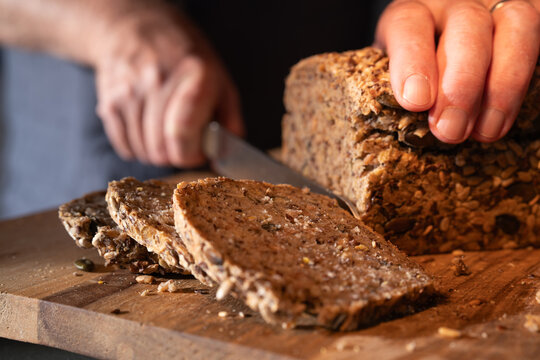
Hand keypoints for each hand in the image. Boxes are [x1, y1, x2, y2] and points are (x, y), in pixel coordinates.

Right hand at [94, 5, 243, 166]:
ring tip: (167, 134)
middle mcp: (157, 81)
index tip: (200, 151)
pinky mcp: (109, 102)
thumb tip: (224, 156)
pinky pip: (125, 146)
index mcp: (194, 75)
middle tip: (185, 143)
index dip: (193, 154)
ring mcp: (129, 92)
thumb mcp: (219, 79)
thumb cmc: (185, 59)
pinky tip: (148, 131)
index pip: (182, 134)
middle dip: (177, 156)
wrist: (135, 28)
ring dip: (157, 153)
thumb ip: (229, 119)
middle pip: (161, 149)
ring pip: (143, 151)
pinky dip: (138, 149)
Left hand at [375, 0, 539, 142]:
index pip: (409, 23)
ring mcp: (498, 5)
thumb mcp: (399, 73)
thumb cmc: (419, 72)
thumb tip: (405, 120)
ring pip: (514, 27)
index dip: (412, 62)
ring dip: (501, 86)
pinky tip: (504, 118)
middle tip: (450, 131)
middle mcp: (456, 3)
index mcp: (415, 11)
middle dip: (461, 85)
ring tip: (484, 132)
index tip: (415, 102)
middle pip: (467, 27)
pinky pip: (538, 40)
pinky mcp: (529, 17)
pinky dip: (524, 83)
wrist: (449, 51)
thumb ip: (400, 86)